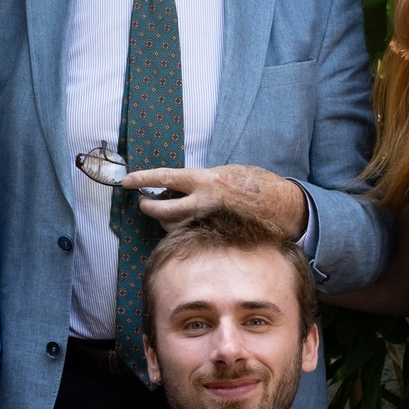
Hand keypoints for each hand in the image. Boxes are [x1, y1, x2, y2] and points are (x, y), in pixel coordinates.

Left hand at [116, 164, 308, 238]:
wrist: (282, 206)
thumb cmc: (257, 183)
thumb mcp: (226, 172)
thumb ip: (201, 180)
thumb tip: (180, 185)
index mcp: (205, 180)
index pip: (165, 178)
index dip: (142, 178)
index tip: (126, 180)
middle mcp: (203, 203)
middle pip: (162, 210)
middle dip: (147, 206)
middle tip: (142, 202)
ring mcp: (208, 222)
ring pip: (174, 226)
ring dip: (165, 220)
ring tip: (166, 210)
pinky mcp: (214, 236)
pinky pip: (190, 235)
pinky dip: (183, 229)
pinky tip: (185, 223)